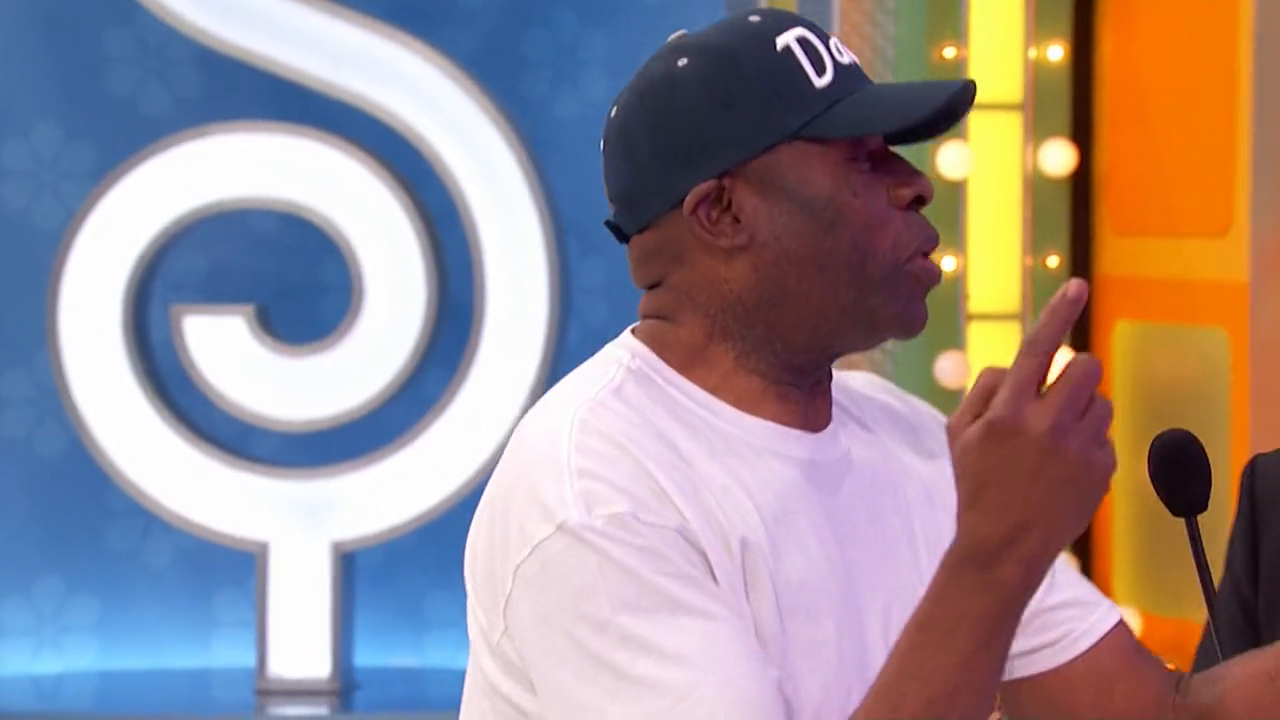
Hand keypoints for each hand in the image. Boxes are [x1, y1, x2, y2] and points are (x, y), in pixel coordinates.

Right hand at [947, 278, 1115, 570]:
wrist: (1003, 547)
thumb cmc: (976, 485)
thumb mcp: (958, 435)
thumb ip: (984, 392)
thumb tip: (1014, 366)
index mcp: (1007, 410)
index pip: (1036, 348)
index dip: (1058, 313)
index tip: (1077, 284)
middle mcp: (1046, 423)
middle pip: (1085, 366)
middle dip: (1075, 374)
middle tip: (1058, 396)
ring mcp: (1078, 447)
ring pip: (1100, 400)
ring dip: (1082, 410)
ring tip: (1058, 441)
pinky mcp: (1101, 469)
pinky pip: (1105, 436)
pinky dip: (1088, 445)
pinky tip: (1066, 470)